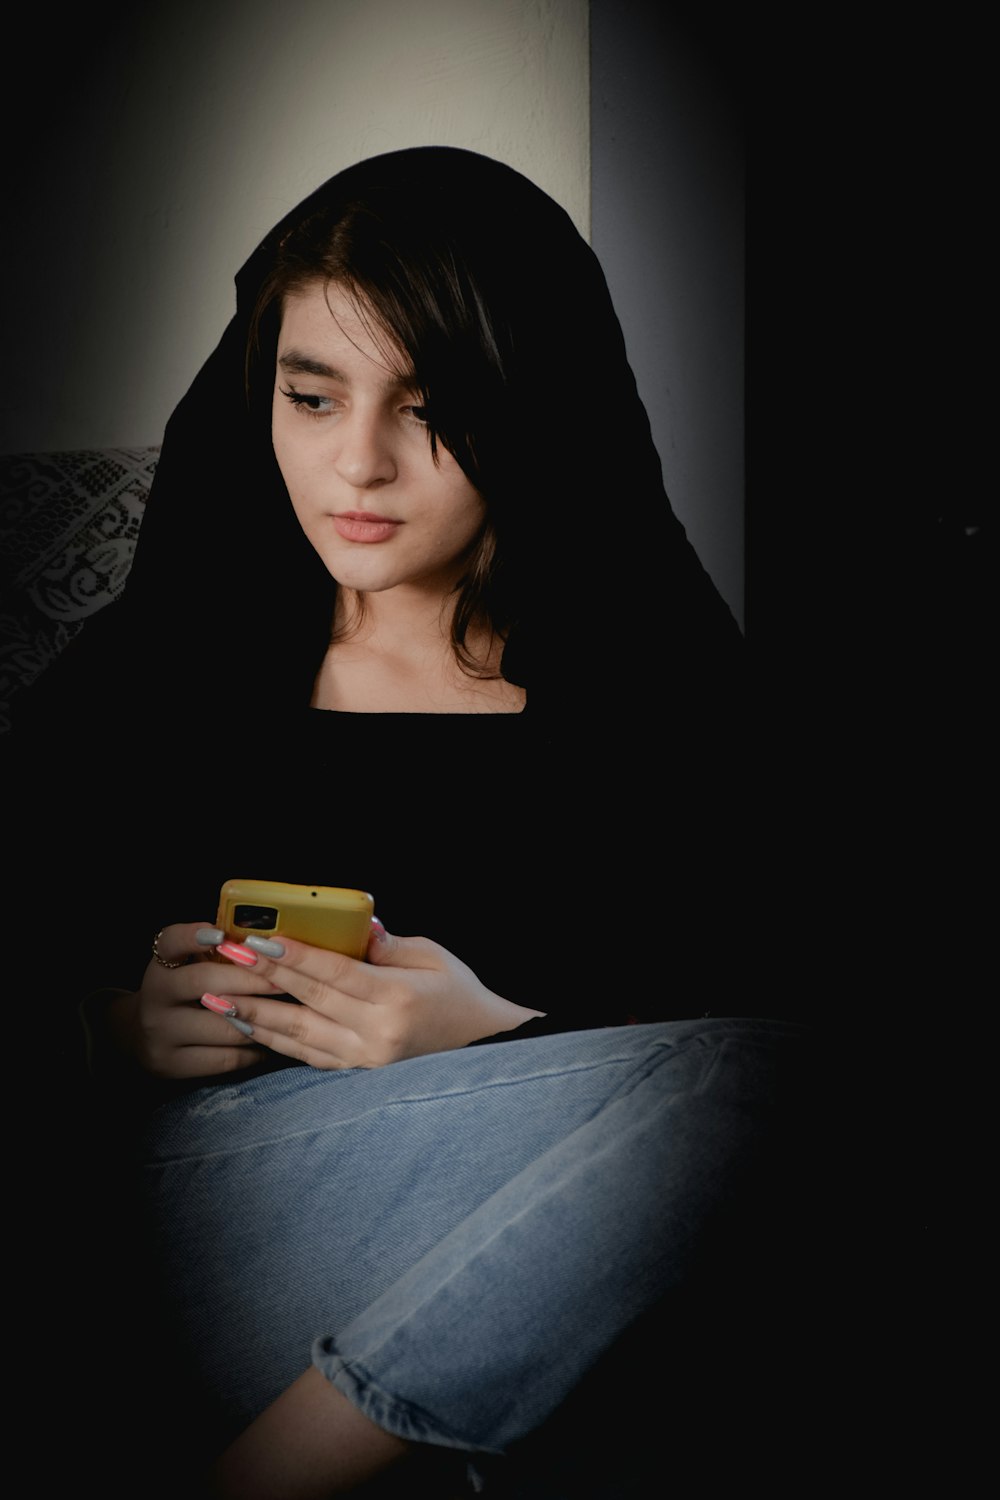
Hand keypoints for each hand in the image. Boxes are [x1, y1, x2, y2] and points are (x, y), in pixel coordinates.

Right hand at [101, 921, 285, 1078]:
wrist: (142, 1036)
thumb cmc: (183, 993)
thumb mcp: (188, 967)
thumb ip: (217, 954)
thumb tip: (267, 944)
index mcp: (161, 964)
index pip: (170, 942)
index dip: (194, 936)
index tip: (222, 935)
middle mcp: (155, 996)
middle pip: (204, 981)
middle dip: (250, 979)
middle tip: (284, 980)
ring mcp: (161, 1033)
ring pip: (222, 1026)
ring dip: (258, 1019)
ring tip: (285, 1012)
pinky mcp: (171, 1064)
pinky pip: (225, 1058)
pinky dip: (252, 1051)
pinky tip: (267, 1041)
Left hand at [207, 920, 542, 1068]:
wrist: (483, 1045)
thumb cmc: (459, 993)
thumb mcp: (432, 955)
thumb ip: (386, 943)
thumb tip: (351, 928)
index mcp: (398, 998)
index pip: (334, 973)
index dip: (294, 956)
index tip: (259, 939)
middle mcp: (378, 1034)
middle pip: (309, 1001)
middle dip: (263, 978)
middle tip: (226, 958)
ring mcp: (366, 1058)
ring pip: (298, 1035)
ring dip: (255, 1015)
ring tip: (217, 999)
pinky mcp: (359, 1072)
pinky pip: (307, 1055)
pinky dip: (274, 1040)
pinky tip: (249, 1024)